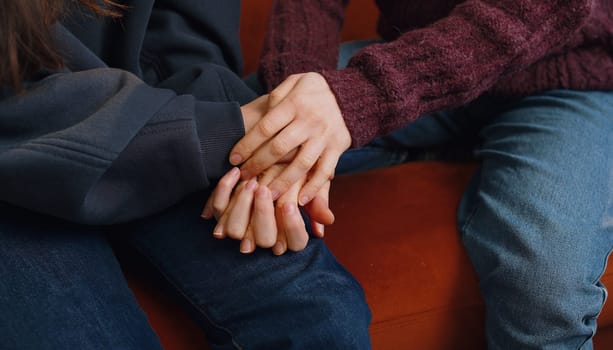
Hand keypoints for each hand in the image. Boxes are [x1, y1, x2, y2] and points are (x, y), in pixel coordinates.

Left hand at [202, 165, 333, 254]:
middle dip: (263, 214)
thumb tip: (328, 221)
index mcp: (290, 234)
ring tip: (252, 181)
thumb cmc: (296, 175)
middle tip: (265, 189)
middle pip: (263, 239)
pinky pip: (217, 206)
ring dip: (242, 204)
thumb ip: (318, 200)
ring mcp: (240, 227)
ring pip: (235, 228)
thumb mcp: (312, 184)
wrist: (267, 162)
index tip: (289, 205)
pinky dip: (224, 188)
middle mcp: (264, 236)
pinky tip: (236, 172)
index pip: (295, 242)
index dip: (292, 226)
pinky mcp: (222, 212)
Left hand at [229, 72, 350, 205]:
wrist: (352, 94)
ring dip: (282, 182)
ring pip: (301, 164)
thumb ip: (277, 95)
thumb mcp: (296, 81)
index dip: (247, 145)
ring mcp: (324, 136)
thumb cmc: (315, 90)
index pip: (265, 127)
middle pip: (279, 148)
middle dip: (258, 165)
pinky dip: (313, 187)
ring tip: (267, 195)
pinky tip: (300, 200)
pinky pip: (325, 171)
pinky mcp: (337, 148)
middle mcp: (309, 121)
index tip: (233, 159)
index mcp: (295, 103)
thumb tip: (262, 114)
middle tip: (244, 177)